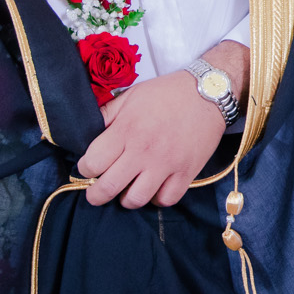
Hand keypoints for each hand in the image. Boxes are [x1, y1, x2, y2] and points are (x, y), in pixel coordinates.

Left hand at [79, 40, 246, 208]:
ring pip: (135, 199)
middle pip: (108, 188)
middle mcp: (144, 150)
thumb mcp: (131, 96)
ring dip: (126, 198)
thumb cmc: (166, 93)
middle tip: (97, 191)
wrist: (208, 93)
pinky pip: (166, 200)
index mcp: (126, 130)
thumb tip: (86, 132)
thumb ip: (107, 115)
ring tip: (127, 190)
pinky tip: (154, 188)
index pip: (92, 163)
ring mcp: (166, 164)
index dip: (85, 168)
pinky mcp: (187, 172)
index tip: (89, 166)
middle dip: (96, 194)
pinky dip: (156, 198)